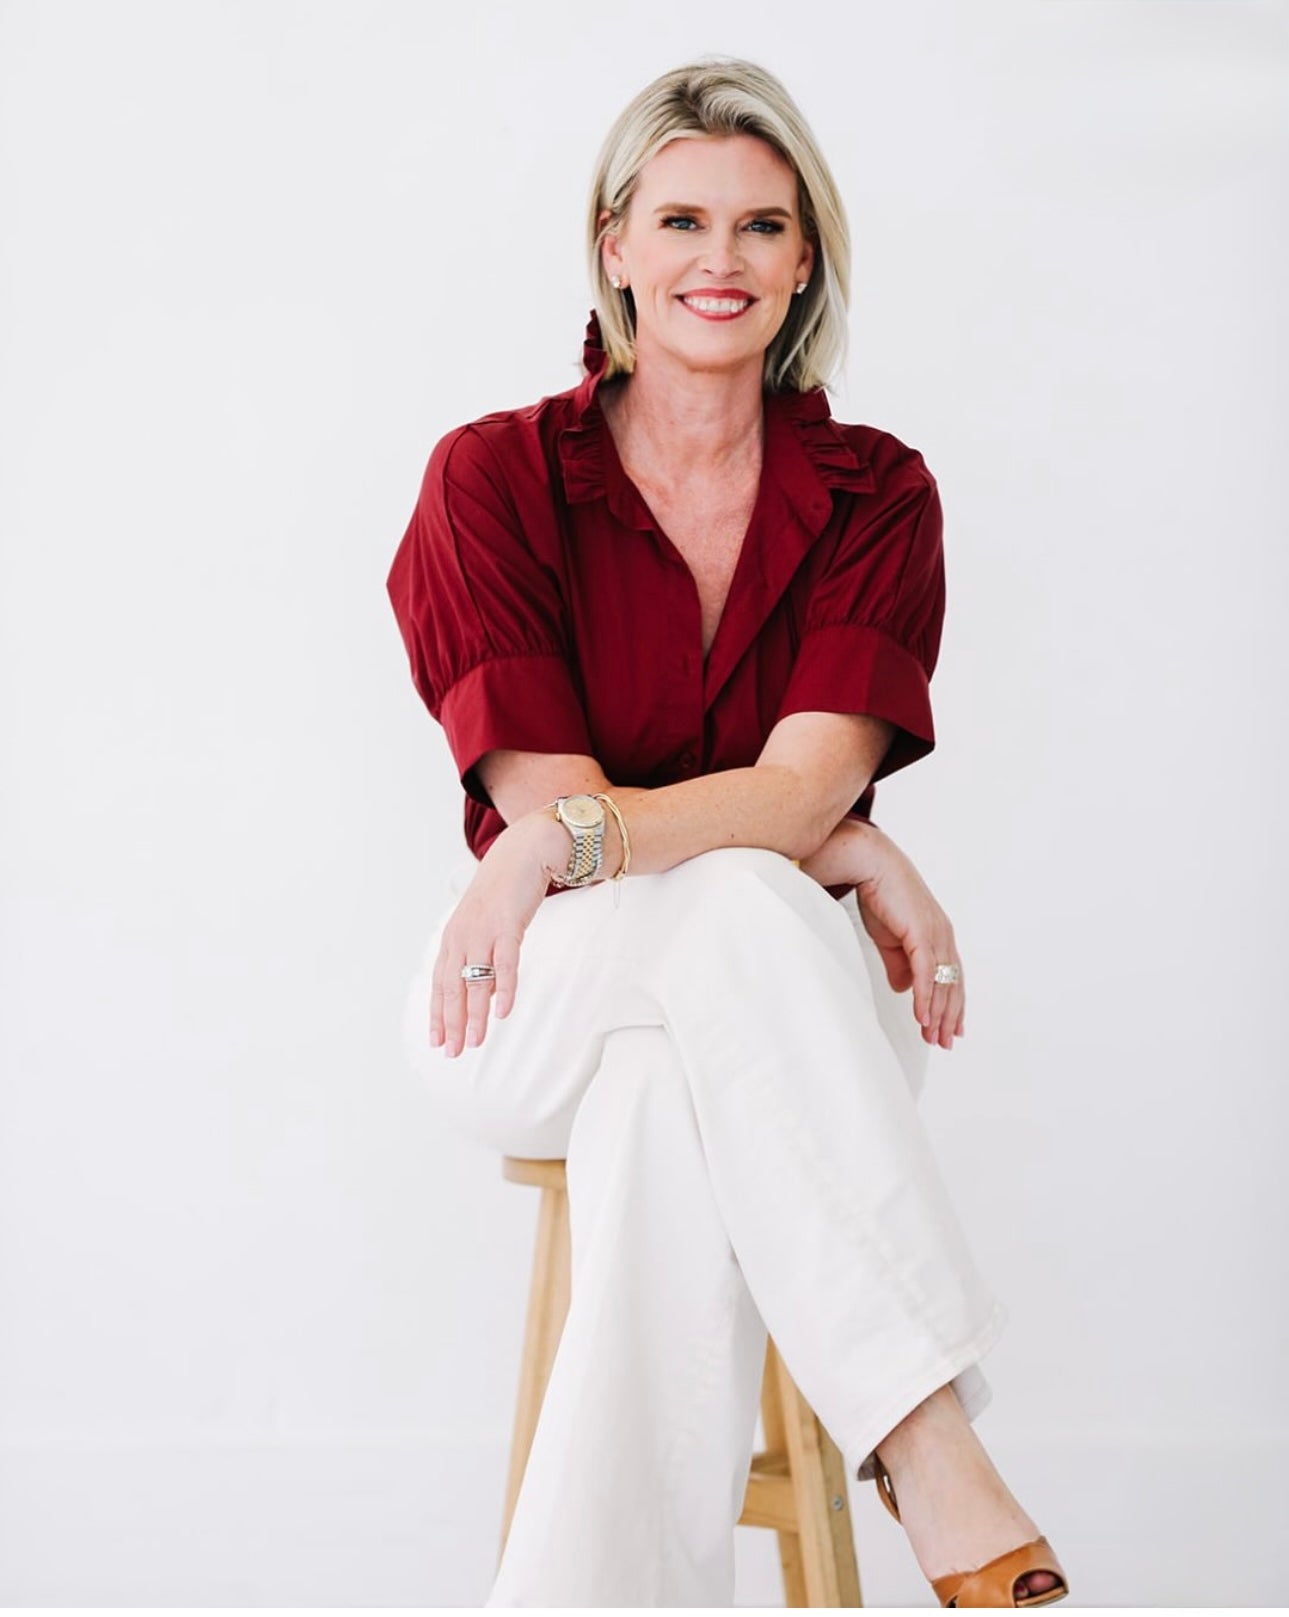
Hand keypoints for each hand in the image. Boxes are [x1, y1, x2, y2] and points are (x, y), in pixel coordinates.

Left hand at [429, 816, 559, 1057]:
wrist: (523, 853)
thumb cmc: (505, 892)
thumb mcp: (488, 929)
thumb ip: (485, 962)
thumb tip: (488, 997)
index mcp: (453, 938)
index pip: (440, 984)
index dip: (437, 1014)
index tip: (437, 1042)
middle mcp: (462, 937)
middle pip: (453, 988)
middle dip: (452, 1024)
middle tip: (453, 1053)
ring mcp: (483, 932)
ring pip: (475, 983)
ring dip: (474, 1016)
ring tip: (475, 1043)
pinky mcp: (507, 926)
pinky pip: (505, 964)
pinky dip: (504, 989)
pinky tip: (504, 1013)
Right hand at [801, 819, 964, 1048]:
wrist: (870, 863)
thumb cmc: (879, 893)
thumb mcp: (890, 937)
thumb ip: (899, 963)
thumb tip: (904, 988)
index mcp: (938, 935)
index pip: (951, 977)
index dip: (951, 1004)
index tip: (950, 1029)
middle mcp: (943, 936)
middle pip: (952, 984)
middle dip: (948, 1016)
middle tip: (944, 1042)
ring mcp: (936, 934)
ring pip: (942, 983)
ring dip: (938, 1013)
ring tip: (933, 1038)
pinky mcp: (922, 933)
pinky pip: (926, 973)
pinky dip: (926, 997)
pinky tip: (922, 1017)